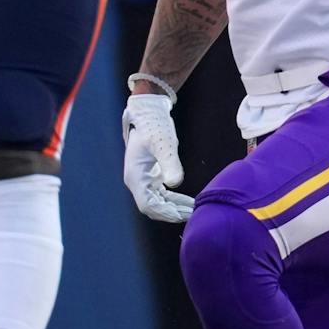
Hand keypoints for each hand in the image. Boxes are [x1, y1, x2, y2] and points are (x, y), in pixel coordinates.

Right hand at [122, 92, 192, 223]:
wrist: (149, 113)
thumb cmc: (155, 126)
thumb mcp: (165, 144)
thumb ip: (170, 163)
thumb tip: (175, 183)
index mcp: (135, 176)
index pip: (147, 205)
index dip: (164, 213)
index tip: (181, 215)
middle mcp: (136, 181)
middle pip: (152, 207)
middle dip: (171, 213)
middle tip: (192, 215)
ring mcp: (143, 179)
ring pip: (157, 202)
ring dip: (174, 208)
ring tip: (193, 211)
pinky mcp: (151, 175)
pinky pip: (161, 194)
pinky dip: (173, 200)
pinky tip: (188, 202)